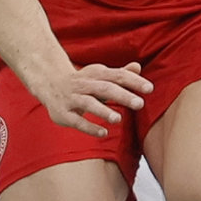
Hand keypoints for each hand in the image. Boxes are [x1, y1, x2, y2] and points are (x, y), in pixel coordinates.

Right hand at [34, 60, 152, 137]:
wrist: (50, 84)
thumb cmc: (83, 82)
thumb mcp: (100, 76)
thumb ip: (120, 74)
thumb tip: (138, 67)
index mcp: (96, 74)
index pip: (117, 75)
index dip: (133, 81)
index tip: (150, 89)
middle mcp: (84, 85)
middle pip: (105, 88)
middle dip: (122, 95)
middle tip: (140, 104)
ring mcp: (72, 99)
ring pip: (88, 103)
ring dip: (103, 111)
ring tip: (118, 119)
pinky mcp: (63, 113)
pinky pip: (76, 121)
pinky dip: (90, 127)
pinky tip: (103, 133)